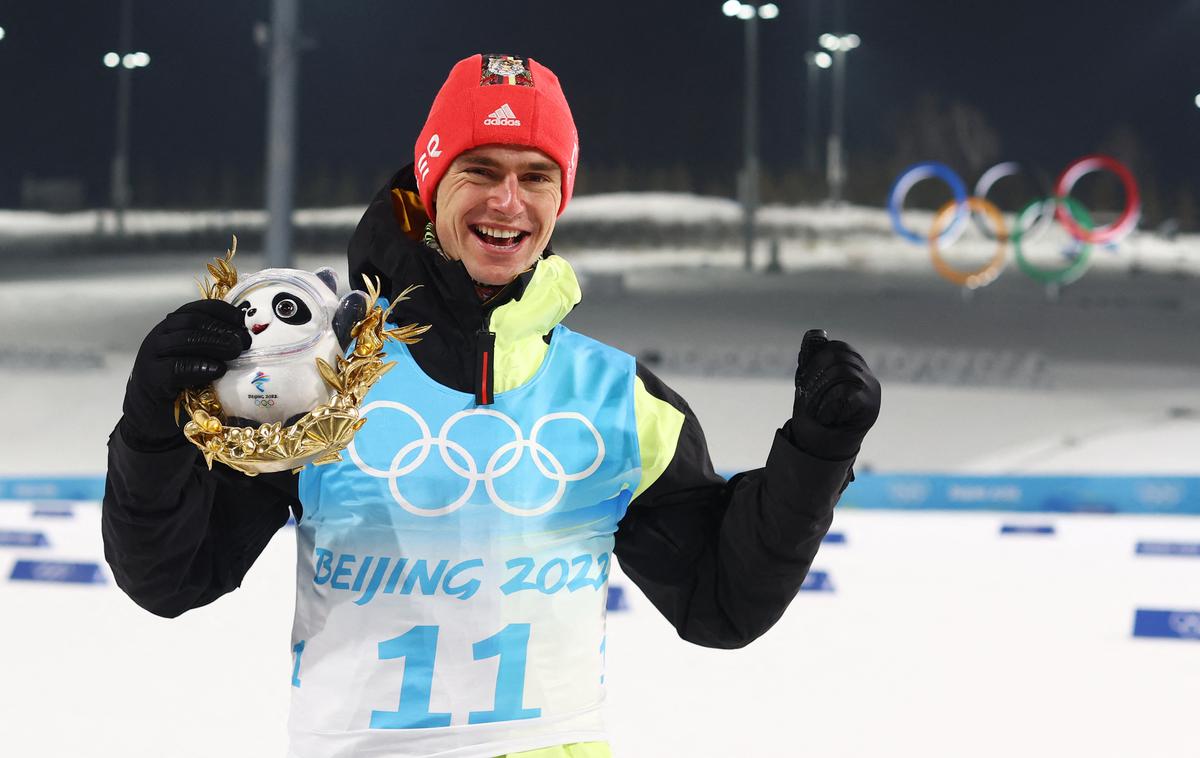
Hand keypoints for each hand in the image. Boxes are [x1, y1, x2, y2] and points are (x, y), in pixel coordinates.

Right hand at [121, 300, 249, 446]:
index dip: (222, 311)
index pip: (197, 309)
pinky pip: (175, 368)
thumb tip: (249, 340)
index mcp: (173, 329)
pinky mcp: (151, 379)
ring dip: (214, 343)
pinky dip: (199, 366)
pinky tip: (217, 370)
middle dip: (222, 328)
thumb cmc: (181, 388)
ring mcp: (152, 356)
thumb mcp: (200, 363)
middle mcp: (161, 337)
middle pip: (192, 321)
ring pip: (184, 339)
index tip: (243, 320)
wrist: (151, 418)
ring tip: (235, 351)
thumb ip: (215, 349)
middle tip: (244, 341)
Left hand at [788, 329, 880, 459]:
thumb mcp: (810, 387)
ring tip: (815, 408)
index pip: (839, 348)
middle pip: (839, 358)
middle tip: (805, 395)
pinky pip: (848, 393)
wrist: (821, 452)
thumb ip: (813, 364)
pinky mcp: (870, 406)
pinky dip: (830, 404)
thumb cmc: (814, 419)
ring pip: (842, 373)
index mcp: (854, 370)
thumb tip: (814, 335)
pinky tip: (826, 417)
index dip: (817, 358)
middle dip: (816, 375)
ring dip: (820, 391)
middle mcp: (866, 377)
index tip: (804, 378)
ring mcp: (871, 391)